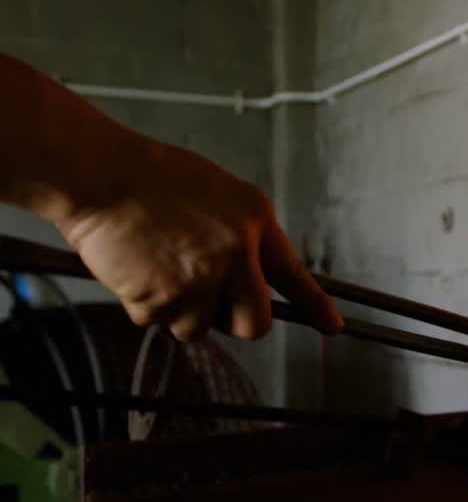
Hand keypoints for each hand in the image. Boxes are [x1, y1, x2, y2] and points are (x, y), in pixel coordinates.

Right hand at [55, 138, 342, 340]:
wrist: (100, 173)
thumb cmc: (151, 179)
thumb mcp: (218, 195)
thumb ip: (239, 234)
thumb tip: (246, 275)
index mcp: (255, 220)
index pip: (294, 273)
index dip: (316, 306)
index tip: (333, 327)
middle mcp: (238, 252)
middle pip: (254, 323)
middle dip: (233, 322)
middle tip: (208, 303)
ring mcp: (202, 277)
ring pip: (198, 328)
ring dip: (177, 312)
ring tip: (157, 269)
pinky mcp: (164, 297)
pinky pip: (155, 321)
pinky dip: (142, 305)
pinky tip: (134, 269)